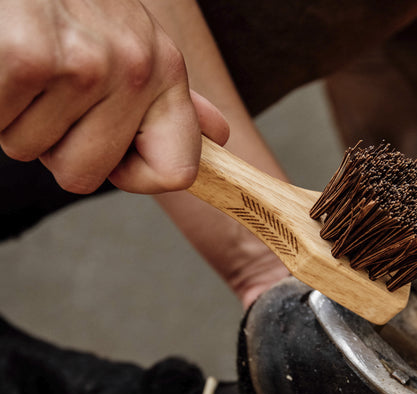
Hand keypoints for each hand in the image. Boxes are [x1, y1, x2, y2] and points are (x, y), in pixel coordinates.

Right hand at [0, 0, 227, 194]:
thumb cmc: (73, 7)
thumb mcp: (136, 46)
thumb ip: (167, 100)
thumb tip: (218, 134)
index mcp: (167, 73)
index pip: (176, 173)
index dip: (133, 177)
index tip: (112, 150)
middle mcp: (137, 69)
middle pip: (85, 176)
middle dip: (56, 146)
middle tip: (51, 91)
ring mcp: (86, 64)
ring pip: (32, 151)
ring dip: (19, 118)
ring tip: (29, 65)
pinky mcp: (29, 56)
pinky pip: (0, 124)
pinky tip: (6, 59)